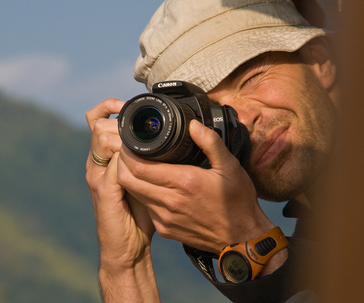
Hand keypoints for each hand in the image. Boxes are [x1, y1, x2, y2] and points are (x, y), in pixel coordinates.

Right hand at [85, 98, 159, 301]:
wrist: (127, 247)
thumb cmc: (138, 214)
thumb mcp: (144, 180)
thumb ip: (148, 160)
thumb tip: (168, 141)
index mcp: (106, 158)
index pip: (97, 120)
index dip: (110, 106)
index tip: (129, 103)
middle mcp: (97, 162)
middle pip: (96, 123)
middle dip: (116, 114)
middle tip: (136, 114)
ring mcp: (97, 175)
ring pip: (101, 137)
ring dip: (121, 131)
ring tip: (141, 133)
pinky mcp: (102, 189)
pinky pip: (112, 162)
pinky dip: (125, 154)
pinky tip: (140, 154)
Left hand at [117, 119, 274, 254]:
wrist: (241, 239)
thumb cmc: (237, 202)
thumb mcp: (230, 167)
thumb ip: (210, 142)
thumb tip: (193, 125)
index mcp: (184, 182)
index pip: (138, 167)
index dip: (127, 153)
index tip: (129, 142)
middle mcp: (170, 201)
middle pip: (127, 180)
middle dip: (122, 164)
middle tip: (128, 151)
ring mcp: (165, 218)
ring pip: (133, 194)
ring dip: (130, 178)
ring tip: (138, 165)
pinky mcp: (165, 229)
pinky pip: (145, 207)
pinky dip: (142, 194)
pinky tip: (152, 185)